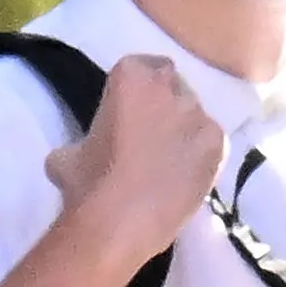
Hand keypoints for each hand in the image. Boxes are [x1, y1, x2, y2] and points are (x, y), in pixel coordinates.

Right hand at [46, 54, 224, 267]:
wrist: (122, 221)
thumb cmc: (88, 183)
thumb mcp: (65, 154)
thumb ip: (81, 140)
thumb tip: (79, 153)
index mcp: (132, 76)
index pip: (143, 66)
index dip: (138, 86)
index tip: (130, 107)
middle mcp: (171, 88)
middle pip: (173, 85)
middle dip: (165, 102)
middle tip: (151, 131)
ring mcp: (199, 117)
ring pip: (196, 114)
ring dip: (185, 128)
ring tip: (169, 158)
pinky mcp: (220, 147)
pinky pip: (212, 142)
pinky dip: (201, 153)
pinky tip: (186, 173)